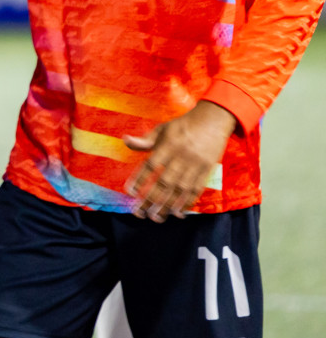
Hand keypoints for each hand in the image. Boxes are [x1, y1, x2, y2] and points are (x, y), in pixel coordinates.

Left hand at [123, 100, 236, 220]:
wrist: (213, 120)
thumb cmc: (183, 126)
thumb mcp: (162, 128)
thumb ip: (145, 140)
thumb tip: (125, 140)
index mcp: (167, 145)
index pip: (150, 165)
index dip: (139, 179)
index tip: (129, 192)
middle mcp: (180, 156)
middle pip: (164, 182)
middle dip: (151, 199)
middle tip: (140, 213)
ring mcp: (195, 165)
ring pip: (180, 189)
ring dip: (167, 205)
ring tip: (156, 217)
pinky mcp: (207, 170)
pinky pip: (196, 189)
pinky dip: (187, 202)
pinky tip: (178, 213)